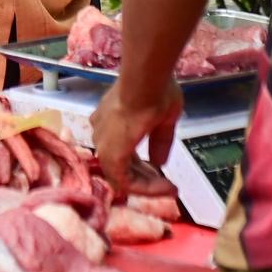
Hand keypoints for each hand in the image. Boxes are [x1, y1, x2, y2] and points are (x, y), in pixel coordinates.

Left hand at [93, 73, 182, 193]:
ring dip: (147, 185)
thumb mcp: (163, 119)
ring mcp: (104, 144)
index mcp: (111, 121)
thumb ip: (159, 142)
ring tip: (169, 188)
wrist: (146, 82)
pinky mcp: (110, 155)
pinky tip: (164, 187)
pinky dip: (145, 187)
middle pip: (122, 165)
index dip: (142, 165)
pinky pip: (125, 181)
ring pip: (122, 175)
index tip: (161, 171)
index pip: (123, 151)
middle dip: (146, 177)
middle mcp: (102, 133)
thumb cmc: (154, 92)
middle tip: (167, 185)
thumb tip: (158, 162)